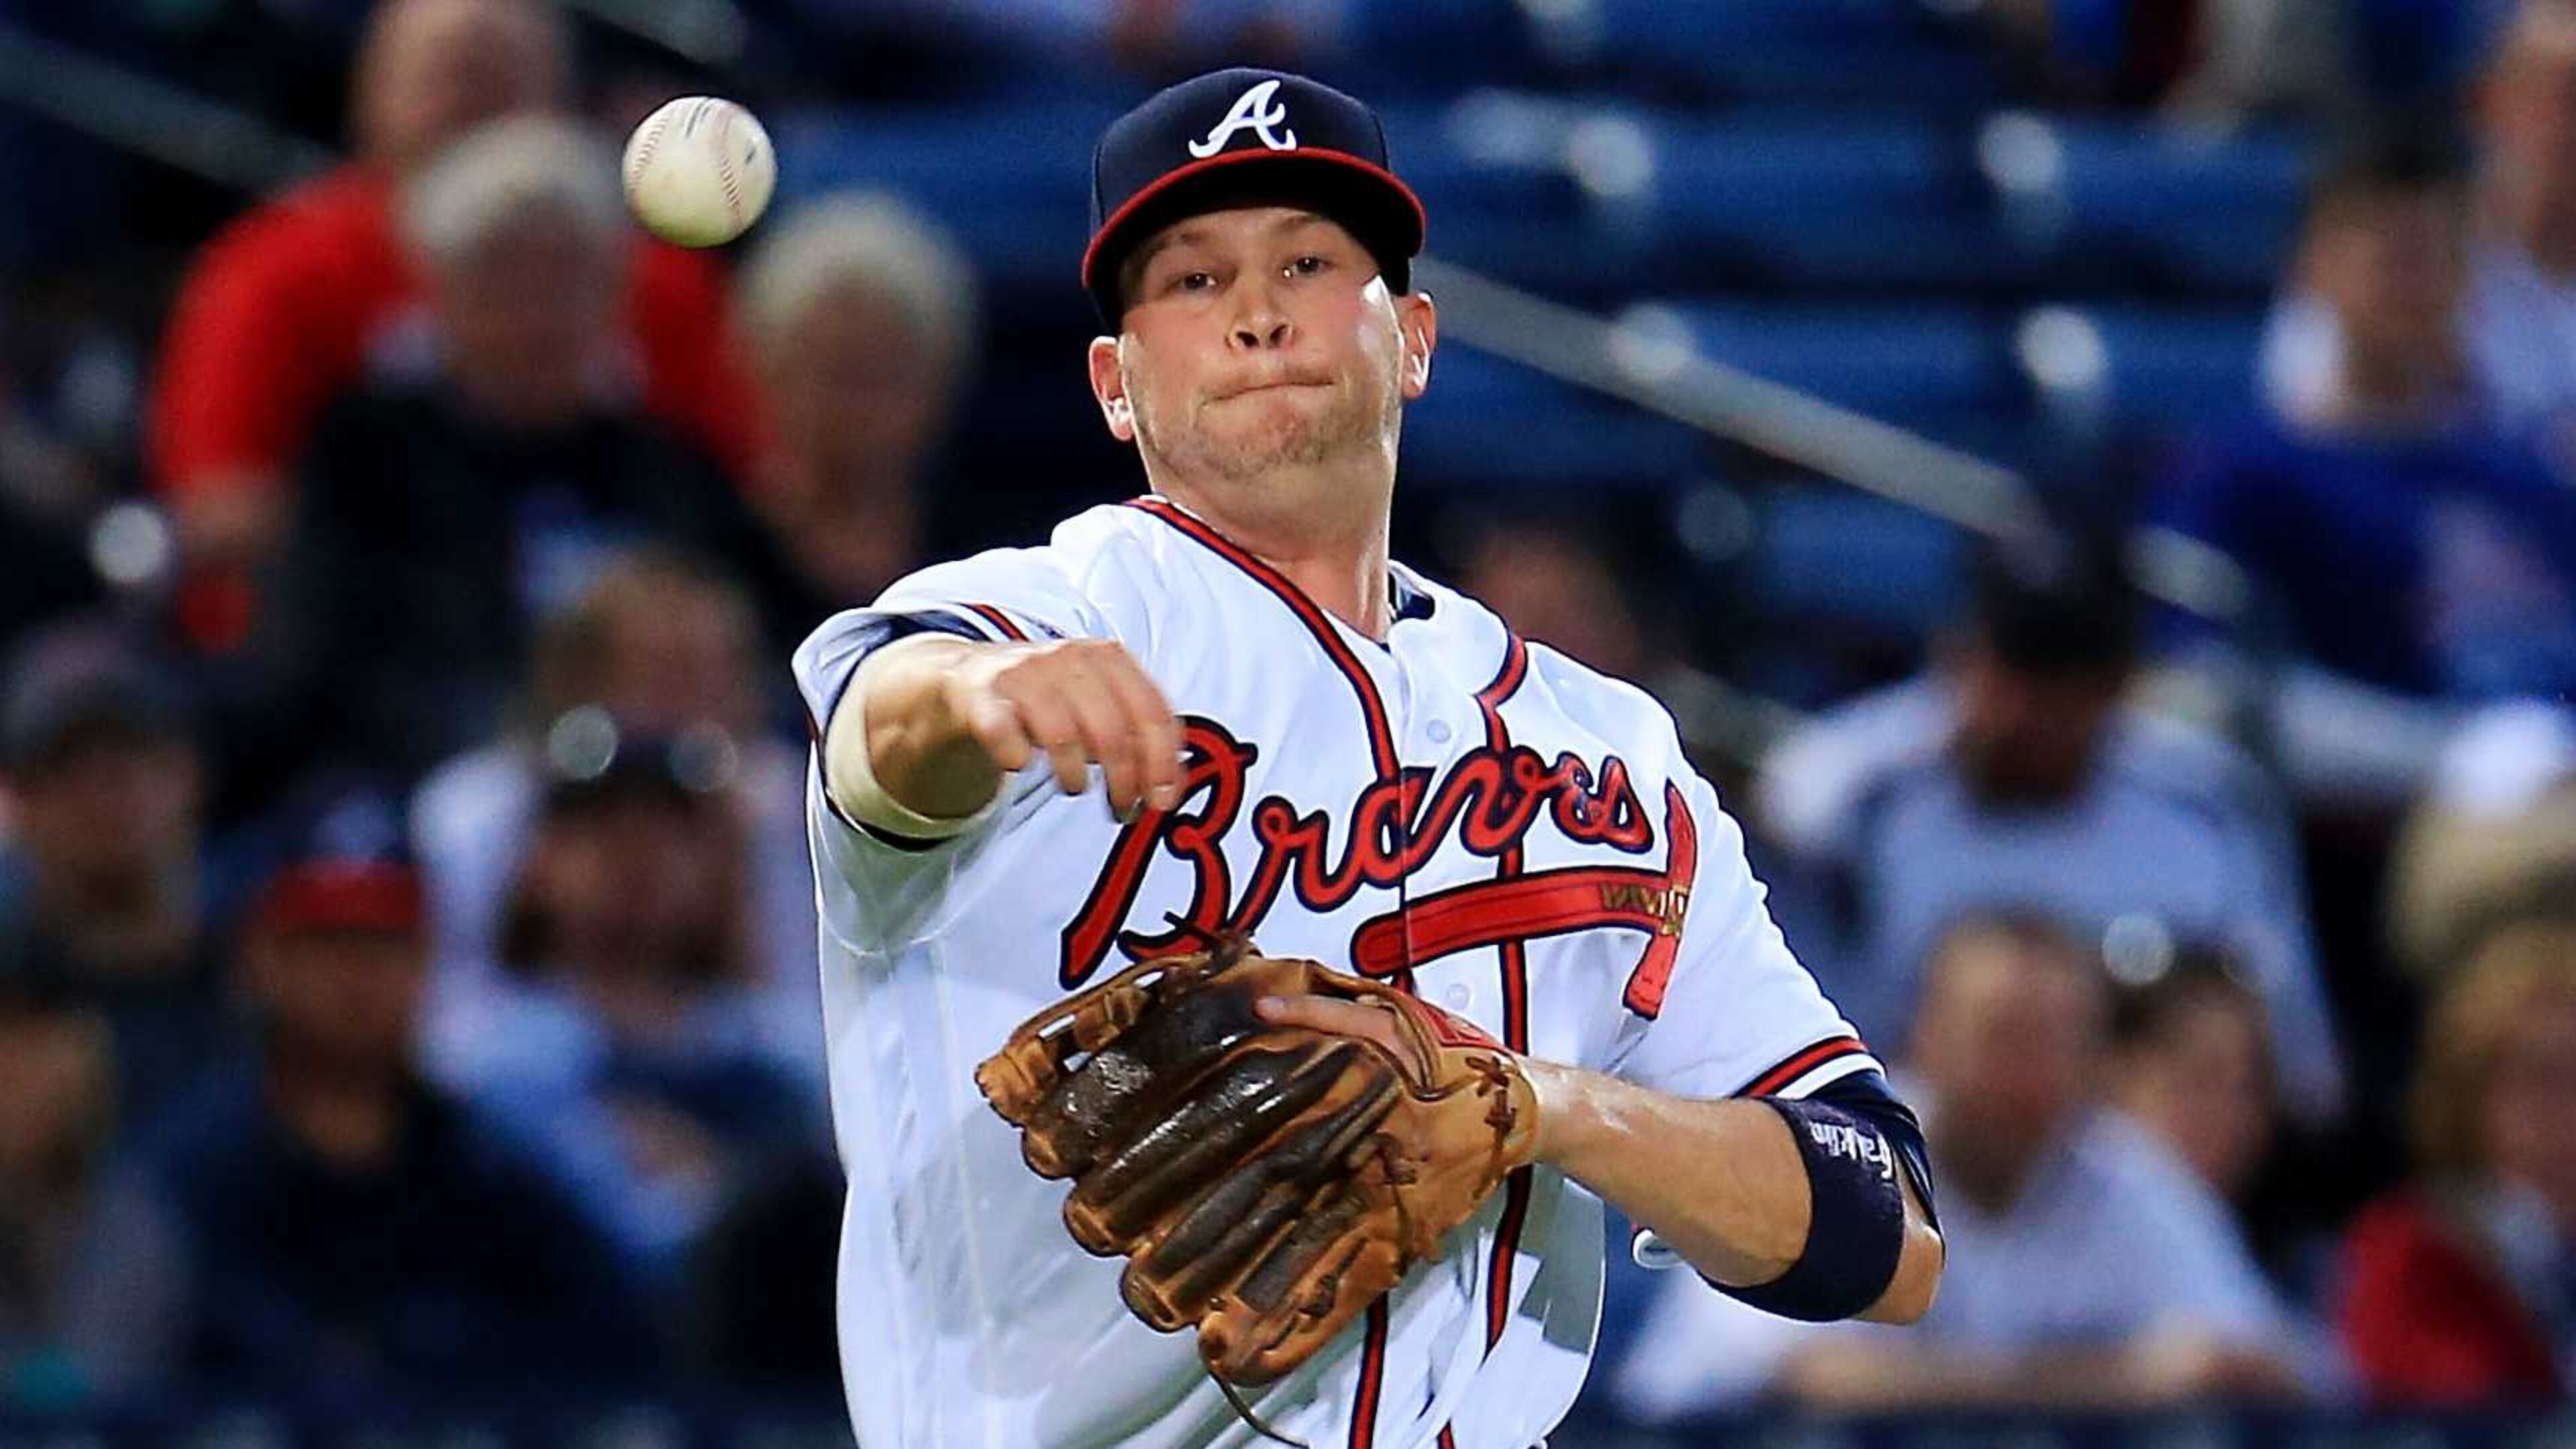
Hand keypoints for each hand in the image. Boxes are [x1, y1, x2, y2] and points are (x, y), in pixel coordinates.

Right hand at [941, 638, 1184, 817]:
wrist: (972, 678)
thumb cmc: (1051, 699)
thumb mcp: (1099, 704)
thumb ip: (1136, 735)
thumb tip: (1169, 787)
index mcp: (1108, 658)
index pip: (1151, 712)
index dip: (1163, 763)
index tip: (1163, 801)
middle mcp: (1070, 658)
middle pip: (1112, 730)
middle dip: (1124, 780)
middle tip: (1123, 811)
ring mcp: (1025, 673)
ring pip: (1063, 732)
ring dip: (1074, 774)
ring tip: (1075, 788)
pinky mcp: (982, 694)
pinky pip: (1001, 728)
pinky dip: (1014, 753)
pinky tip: (1019, 765)